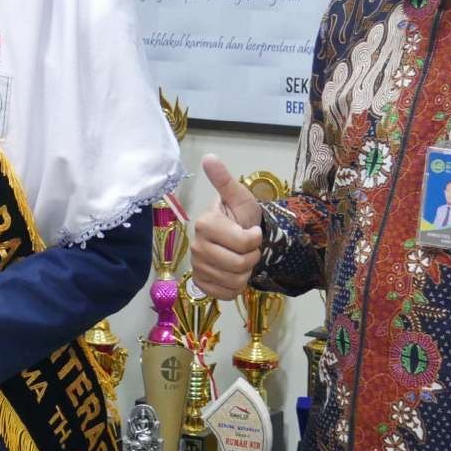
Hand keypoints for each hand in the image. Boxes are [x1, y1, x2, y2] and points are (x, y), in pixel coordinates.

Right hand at [190, 155, 263, 300]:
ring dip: (245, 272)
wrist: (240, 239)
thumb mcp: (240, 197)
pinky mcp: (201, 284)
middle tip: (249, 248)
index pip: (243, 243)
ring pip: (234, 281)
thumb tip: (209, 157)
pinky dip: (236, 287)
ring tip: (241, 259)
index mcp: (205, 224)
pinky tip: (233, 274)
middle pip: (239, 264)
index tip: (252, 232)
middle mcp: (196, 246)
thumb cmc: (241, 217)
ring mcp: (196, 267)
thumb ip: (224, 181)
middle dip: (252, 257)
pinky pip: (226, 294)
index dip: (255, 240)